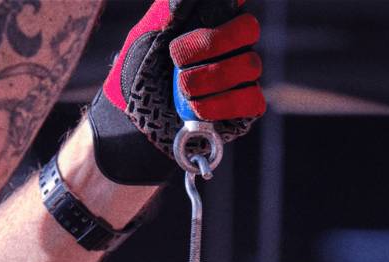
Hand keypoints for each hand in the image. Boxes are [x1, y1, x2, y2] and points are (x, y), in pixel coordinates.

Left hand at [88, 0, 265, 184]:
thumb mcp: (148, 34)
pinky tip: (199, 109)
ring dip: (211, 78)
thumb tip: (183, 1)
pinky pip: (252, 100)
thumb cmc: (141, 73)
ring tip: (183, 90)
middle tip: (178, 59)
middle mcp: (234, 45)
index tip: (194, 29)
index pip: (233, 1)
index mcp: (214, 20)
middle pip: (249, 28)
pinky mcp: (245, 109)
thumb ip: (168, 10)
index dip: (227, 3)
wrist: (136, 121)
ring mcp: (243, 77)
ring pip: (250, 65)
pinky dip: (223, 105)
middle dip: (212, 43)